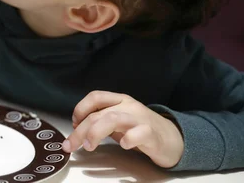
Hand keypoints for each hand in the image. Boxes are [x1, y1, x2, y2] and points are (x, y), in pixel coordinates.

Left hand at [63, 91, 183, 168]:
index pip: (95, 96)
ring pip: (113, 119)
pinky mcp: (152, 133)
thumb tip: (77, 128)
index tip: (74, 125)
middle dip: (80, 131)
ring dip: (96, 133)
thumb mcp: (118, 120)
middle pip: (98, 114)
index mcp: (119, 100)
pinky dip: (128, 139)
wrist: (172, 138)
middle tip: (71, 145)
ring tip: (89, 146)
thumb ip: (101, 120)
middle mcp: (128, 106)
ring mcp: (140, 119)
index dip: (80, 109)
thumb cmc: (141, 129)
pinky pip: (139, 133)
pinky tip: (123, 146)